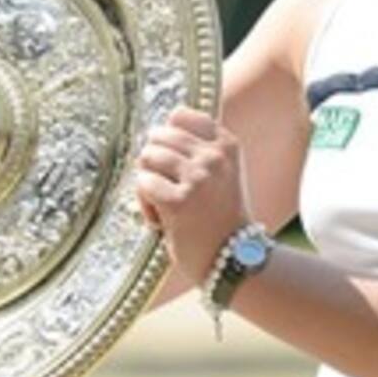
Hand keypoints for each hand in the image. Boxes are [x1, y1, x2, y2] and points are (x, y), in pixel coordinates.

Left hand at [135, 107, 251, 284]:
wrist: (234, 260)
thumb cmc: (220, 216)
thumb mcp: (222, 172)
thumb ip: (198, 148)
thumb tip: (155, 130)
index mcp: (226, 144)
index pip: (179, 116)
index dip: (167, 140)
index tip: (176, 165)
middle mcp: (214, 156)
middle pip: (158, 135)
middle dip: (154, 162)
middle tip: (168, 189)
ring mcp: (198, 177)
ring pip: (147, 157)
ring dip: (148, 184)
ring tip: (165, 206)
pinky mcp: (179, 201)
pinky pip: (143, 184)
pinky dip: (144, 204)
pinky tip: (161, 220)